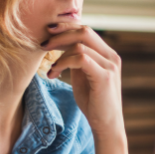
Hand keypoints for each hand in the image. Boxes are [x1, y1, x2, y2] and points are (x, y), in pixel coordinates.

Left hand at [41, 23, 123, 137]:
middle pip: (84, 31)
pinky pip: (81, 59)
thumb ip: (76, 59)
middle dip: (60, 35)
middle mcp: (111, 56)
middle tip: (43, 44)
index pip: (86, 30)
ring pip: (80, 45)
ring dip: (59, 55)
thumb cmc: (93, 103)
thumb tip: (61, 45)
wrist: (106, 125)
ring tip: (51, 68)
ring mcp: (110, 66)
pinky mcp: (105, 77)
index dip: (66, 28)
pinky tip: (55, 73)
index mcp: (107, 54)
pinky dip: (64, 63)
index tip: (48, 33)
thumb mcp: (83, 76)